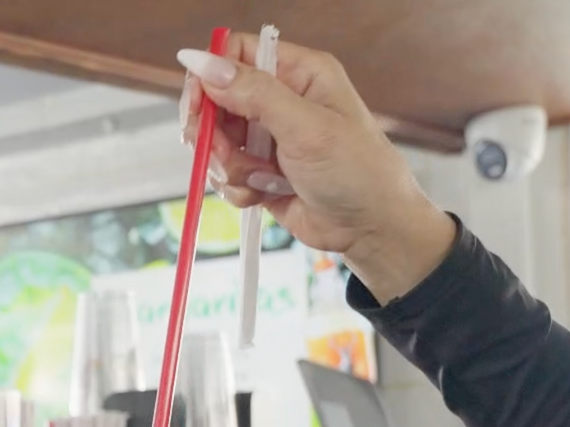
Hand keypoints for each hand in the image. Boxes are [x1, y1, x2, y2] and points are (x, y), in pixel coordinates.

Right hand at [176, 34, 455, 302]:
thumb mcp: (305, 127)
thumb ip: (253, 93)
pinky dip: (237, 187)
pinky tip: (265, 194)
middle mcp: (282, 99)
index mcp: (299, 73)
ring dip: (229, 165)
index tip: (198, 107)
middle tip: (222, 152)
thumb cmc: (357, 172)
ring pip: (217, 141)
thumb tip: (202, 61)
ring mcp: (269, 136)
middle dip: (214, 132)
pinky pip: (226, 173)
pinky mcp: (261, 170)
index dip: (210, 76)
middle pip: (217, 99)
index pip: (236, 54)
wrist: (371, 228)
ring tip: (260, 179)